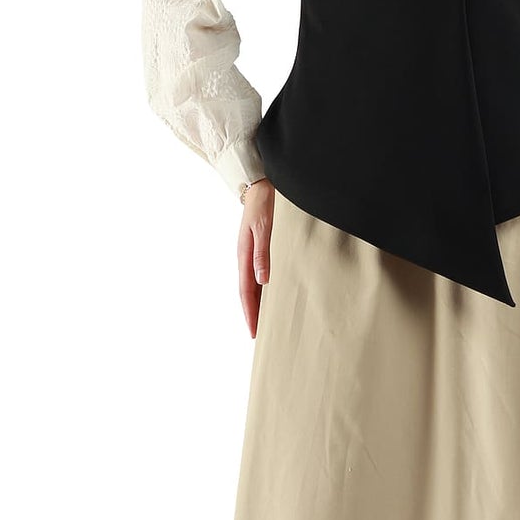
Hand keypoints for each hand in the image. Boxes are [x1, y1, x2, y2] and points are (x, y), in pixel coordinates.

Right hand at [237, 180, 274, 336]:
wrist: (263, 183)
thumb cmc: (265, 203)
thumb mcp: (265, 227)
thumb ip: (263, 253)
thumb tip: (262, 281)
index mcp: (244, 255)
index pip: (246, 292)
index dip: (250, 313)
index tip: (254, 333)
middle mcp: (247, 257)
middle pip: (249, 293)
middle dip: (254, 314)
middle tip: (262, 336)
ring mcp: (253, 254)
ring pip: (255, 286)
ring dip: (260, 303)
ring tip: (268, 322)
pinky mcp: (262, 249)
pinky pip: (262, 275)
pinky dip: (266, 290)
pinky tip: (274, 296)